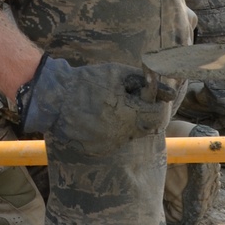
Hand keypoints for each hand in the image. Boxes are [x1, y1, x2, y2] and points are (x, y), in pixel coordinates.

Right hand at [17, 55, 174, 160]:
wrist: (54, 98)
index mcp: (127, 113)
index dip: (159, 106)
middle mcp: (120, 134)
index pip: (159, 116)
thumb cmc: (88, 81)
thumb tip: (170, 93)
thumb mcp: (119, 74)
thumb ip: (146, 83)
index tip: (153, 99)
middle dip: (145, 115)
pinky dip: (113, 131)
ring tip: (111, 108)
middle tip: (133, 103)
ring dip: (129, 123)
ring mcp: (108, 144)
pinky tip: (99, 118)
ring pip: (131, 135)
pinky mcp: (98, 150)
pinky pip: (115, 141)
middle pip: (148, 129)